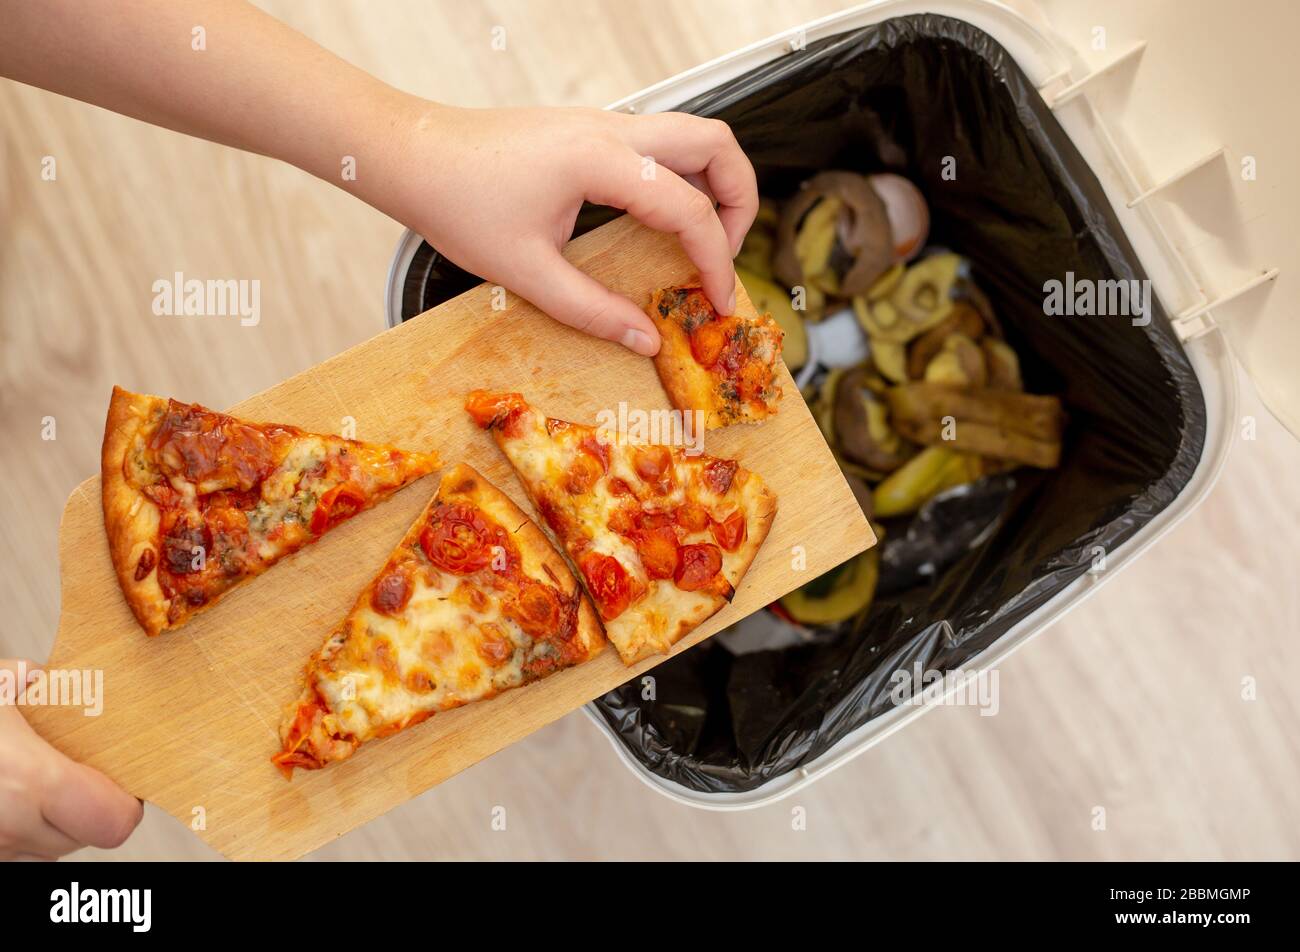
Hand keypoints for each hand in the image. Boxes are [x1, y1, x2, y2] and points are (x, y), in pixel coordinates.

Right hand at [0, 660, 141, 859]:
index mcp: (30, 780)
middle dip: (86, 810)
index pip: (114, 822)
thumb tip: (34, 677)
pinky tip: (4, 796)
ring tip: (32, 783)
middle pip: (82, 839)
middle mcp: (10, 825)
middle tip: (79, 775)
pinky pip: (10, 854)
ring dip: (49, 824)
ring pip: (44, 851)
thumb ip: (21, 680)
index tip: (124, 783)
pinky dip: (14, 832)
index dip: (125, 804)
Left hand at [369, 103, 757, 355]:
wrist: (411, 154)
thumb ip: (593, 310)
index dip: (716, 260)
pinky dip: (682, 176)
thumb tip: (646, 341)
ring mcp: (602, 122)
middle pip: (715, 142)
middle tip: (727, 254)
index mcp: (601, 161)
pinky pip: (659, 143)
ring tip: (705, 240)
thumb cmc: (457, 205)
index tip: (720, 303)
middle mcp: (612, 129)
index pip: (689, 208)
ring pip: (692, 133)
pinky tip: (661, 222)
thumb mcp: (525, 272)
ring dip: (714, 181)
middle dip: (741, 198)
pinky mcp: (590, 129)